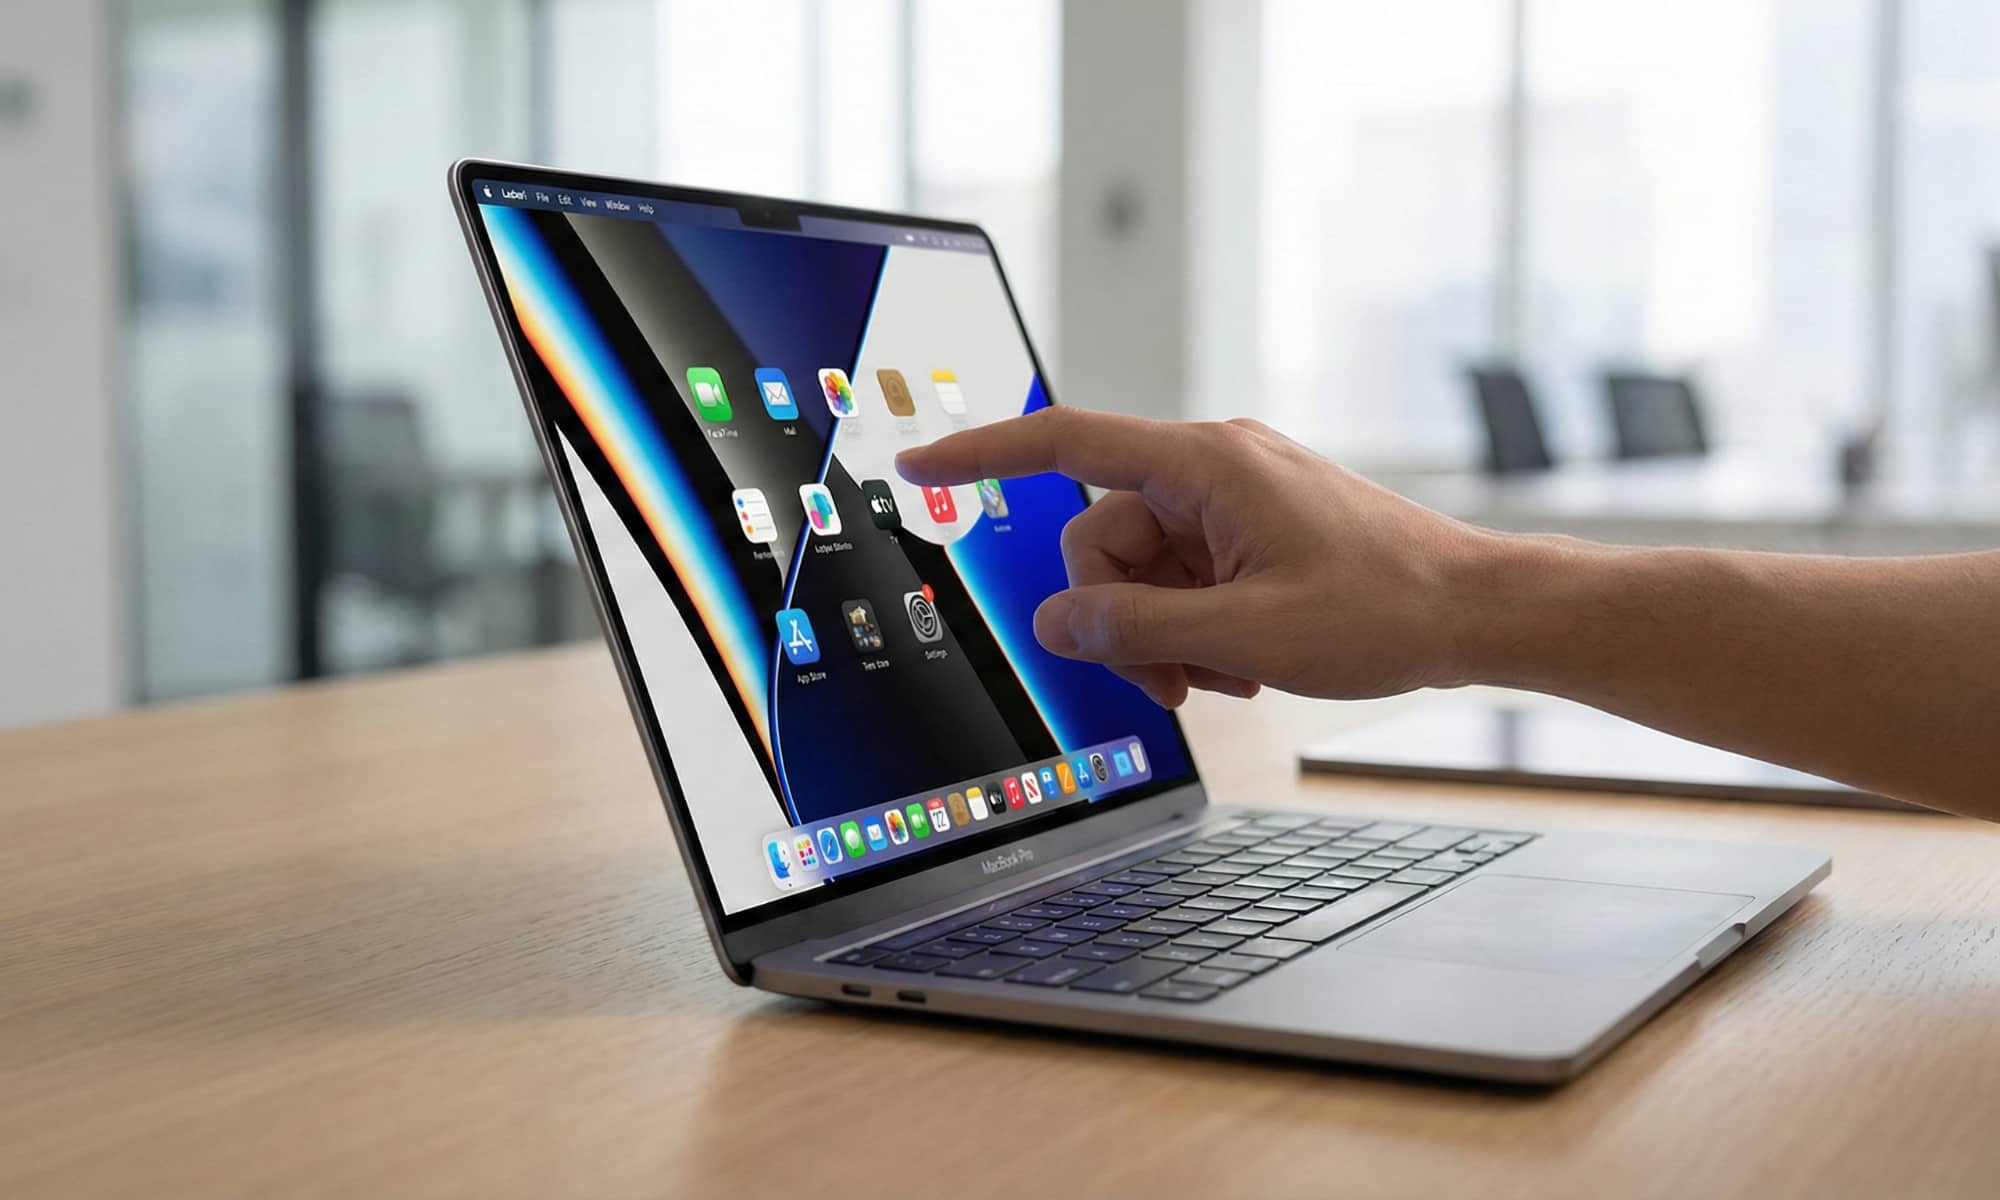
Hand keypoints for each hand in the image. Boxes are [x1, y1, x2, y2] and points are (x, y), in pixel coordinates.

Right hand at [895, 408, 1495, 707]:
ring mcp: (1233, 502)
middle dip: (1117, 617)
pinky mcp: (1251, 533)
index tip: (921, 466)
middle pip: (1100, 537)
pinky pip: (1184, 577)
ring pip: (1140, 569)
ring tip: (1224, 677)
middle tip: (1170, 681)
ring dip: (1161, 634)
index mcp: (1206, 465)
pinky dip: (1195, 627)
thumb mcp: (1246, 637)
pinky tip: (1243, 664)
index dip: (983, 454)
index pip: (1067, 443)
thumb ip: (1137, 630)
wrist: (1477, 612)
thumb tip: (1055, 622)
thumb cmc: (1385, 609)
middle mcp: (1212, 469)